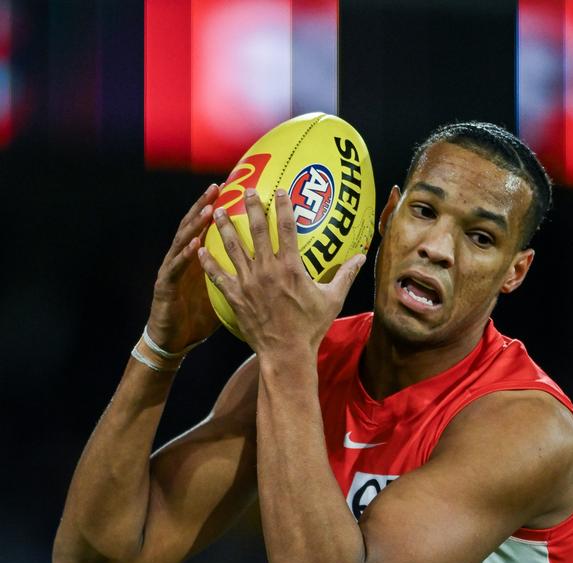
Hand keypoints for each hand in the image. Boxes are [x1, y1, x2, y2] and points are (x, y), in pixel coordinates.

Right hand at [147, 184, 221, 352]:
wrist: (173, 341)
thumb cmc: (198, 319)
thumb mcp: (221, 296)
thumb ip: (237, 280)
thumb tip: (266, 278)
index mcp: (198, 260)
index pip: (208, 229)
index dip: (218, 210)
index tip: (233, 192)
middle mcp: (183, 259)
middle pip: (194, 226)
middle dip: (204, 205)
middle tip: (218, 188)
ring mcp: (172, 270)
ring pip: (183, 241)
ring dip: (195, 225)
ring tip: (208, 209)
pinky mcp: (165, 286)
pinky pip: (176, 268)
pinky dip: (185, 255)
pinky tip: (195, 244)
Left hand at [197, 188, 364, 358]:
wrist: (286, 353)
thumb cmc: (310, 327)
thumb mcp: (332, 300)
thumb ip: (345, 275)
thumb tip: (362, 257)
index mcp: (291, 267)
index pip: (287, 228)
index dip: (284, 206)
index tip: (280, 190)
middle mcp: (267, 269)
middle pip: (257, 230)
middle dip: (251, 207)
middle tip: (246, 190)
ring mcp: (249, 282)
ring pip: (233, 247)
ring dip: (225, 227)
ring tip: (218, 212)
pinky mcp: (235, 297)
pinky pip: (218, 276)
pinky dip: (209, 262)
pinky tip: (201, 250)